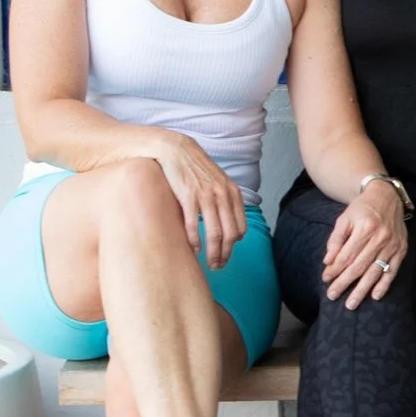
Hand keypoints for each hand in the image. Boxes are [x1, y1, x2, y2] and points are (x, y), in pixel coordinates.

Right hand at [152, 135, 245, 269]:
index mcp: (232, 193)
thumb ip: (225, 201)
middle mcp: (223, 195)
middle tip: (218, 267)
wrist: (175, 149)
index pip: (240, 228)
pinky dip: (195, 240)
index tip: (226, 256)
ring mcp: (206, 195)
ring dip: (213, 253)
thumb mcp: (217, 182)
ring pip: (214, 233)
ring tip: (209, 264)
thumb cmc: (195, 169)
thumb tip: (230, 227)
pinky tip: (194, 250)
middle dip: (225, 255)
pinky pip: (194, 224)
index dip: (234, 247)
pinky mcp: (188, 195)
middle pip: (230, 235)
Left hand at [321, 183, 407, 309]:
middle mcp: (380, 238)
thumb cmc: (362, 209)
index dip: (335, 269)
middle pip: (359, 266)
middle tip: (333, 296)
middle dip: (344, 283)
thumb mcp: (344, 219)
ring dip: (362, 289)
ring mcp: (392, 245)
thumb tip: (328, 262)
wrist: (386, 197)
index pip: (347, 255)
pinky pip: (392, 271)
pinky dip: (384, 284)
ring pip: (375, 272)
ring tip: (351, 303)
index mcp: (365, 228)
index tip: (326, 279)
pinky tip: (375, 296)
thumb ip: (335, 240)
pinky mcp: (401, 250)